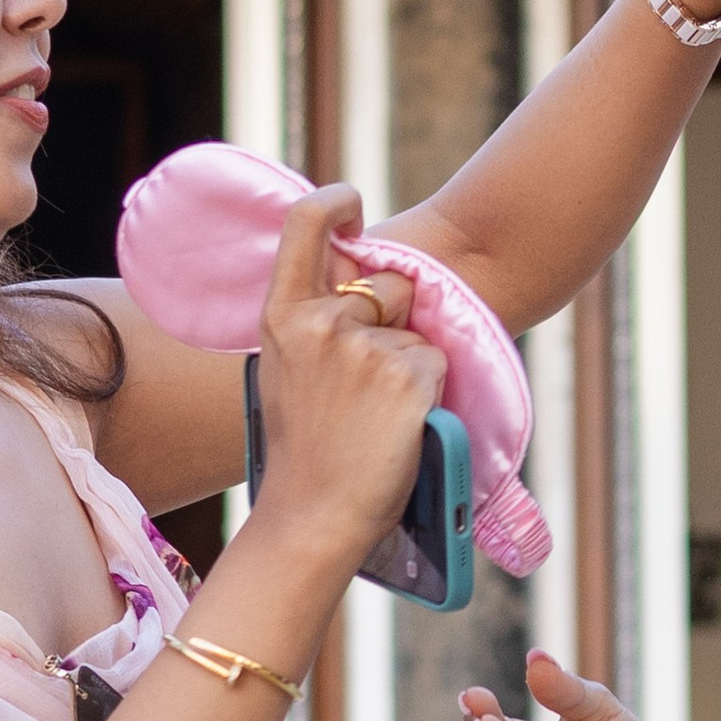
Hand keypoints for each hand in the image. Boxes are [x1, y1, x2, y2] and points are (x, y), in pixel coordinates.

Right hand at [245, 183, 446, 562]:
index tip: (352, 206)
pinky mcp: (408, 376)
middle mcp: (322, 322)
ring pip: (418, 333)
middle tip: (367, 383)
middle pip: (391, 285)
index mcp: (282, 316)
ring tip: (376, 416)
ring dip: (412, 367)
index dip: (335, 203)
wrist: (313, 516)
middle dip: (397, 317)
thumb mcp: (288, 372)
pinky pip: (437, 365)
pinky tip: (398, 426)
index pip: (305, 224)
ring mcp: (367, 348)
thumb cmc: (305, 451)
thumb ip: (312, 325)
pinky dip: (429, 394)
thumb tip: (356, 283)